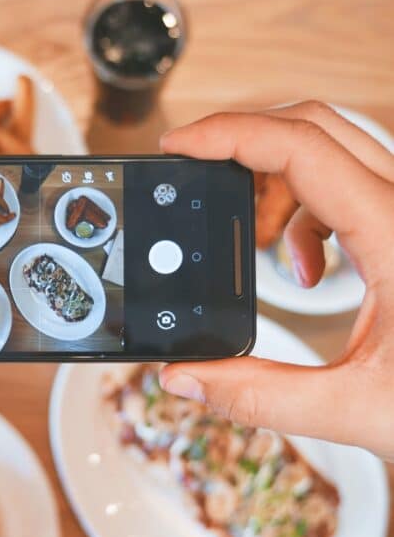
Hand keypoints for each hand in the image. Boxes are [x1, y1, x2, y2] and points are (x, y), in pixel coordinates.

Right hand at [158, 102, 393, 460]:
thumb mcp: (356, 408)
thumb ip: (259, 395)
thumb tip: (184, 377)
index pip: (302, 148)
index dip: (230, 135)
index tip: (180, 145)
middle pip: (313, 128)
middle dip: (243, 146)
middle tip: (198, 176)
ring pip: (329, 152)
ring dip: (275, 185)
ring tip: (258, 244)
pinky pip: (345, 188)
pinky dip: (305, 214)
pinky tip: (307, 267)